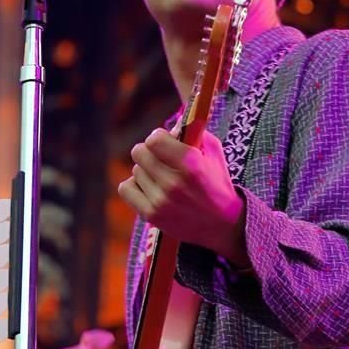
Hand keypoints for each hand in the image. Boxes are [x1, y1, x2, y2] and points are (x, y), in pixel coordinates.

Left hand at [118, 128, 248, 264]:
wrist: (222, 225)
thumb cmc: (216, 182)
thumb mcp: (213, 152)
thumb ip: (192, 132)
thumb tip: (169, 123)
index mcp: (191, 165)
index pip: (154, 139)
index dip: (159, 138)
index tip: (165, 142)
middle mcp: (174, 183)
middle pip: (139, 152)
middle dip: (149, 152)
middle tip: (161, 159)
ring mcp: (161, 201)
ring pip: (135, 170)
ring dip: (146, 171)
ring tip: (163, 179)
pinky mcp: (150, 215)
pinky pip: (125, 188)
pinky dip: (135, 186)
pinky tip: (151, 189)